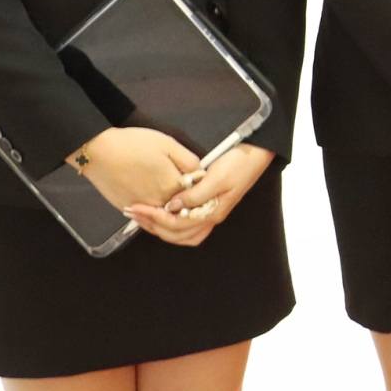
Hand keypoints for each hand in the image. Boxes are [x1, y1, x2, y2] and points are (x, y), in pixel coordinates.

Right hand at [69, 126, 199, 210]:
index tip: (203, 185)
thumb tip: (201, 174)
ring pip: (167, 221)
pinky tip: (161, 207)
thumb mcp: (168, 144)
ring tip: (179, 201)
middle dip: (191, 204)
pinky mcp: (129, 212)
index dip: (202, 190)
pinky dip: (157, 217)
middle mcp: (159, 203)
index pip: (198, 195)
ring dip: (175, 214)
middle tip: (193, 194)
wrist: (98, 152)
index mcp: (172, 186)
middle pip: (183, 211)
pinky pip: (149, 222)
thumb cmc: (133, 145)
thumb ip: (189, 161)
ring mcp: (143, 211)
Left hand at [127, 144, 274, 247]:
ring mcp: (211, 214)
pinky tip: (161, 215)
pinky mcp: (209, 208)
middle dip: (152, 225)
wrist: (256, 155)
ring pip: (182, 235)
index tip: (138, 206)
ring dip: (160, 228)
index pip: (177, 224)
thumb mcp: (217, 176)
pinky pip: (187, 226)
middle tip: (133, 212)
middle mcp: (210, 218)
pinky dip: (171, 225)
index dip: (155, 217)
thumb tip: (172, 206)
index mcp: (212, 212)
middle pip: (177, 234)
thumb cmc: (239, 163)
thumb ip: (195, 194)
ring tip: (142, 217)